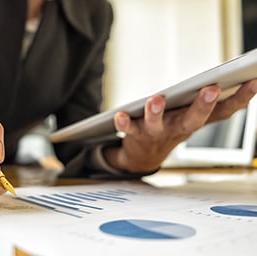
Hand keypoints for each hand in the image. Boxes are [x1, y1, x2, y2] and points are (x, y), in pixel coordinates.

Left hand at [104, 79, 256, 172]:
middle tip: (211, 89)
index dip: (239, 99)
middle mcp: (178, 128)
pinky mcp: (135, 134)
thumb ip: (212, 106)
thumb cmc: (171, 128)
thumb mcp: (193, 117)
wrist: (143, 156)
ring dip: (156, 113)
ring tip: (156, 100)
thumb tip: (245, 85)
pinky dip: (124, 122)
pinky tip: (120, 114)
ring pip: (157, 125)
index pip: (222, 113)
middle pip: (193, 120)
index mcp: (195, 122)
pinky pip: (128, 128)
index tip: (252, 81)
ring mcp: (156, 133)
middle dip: (202, 106)